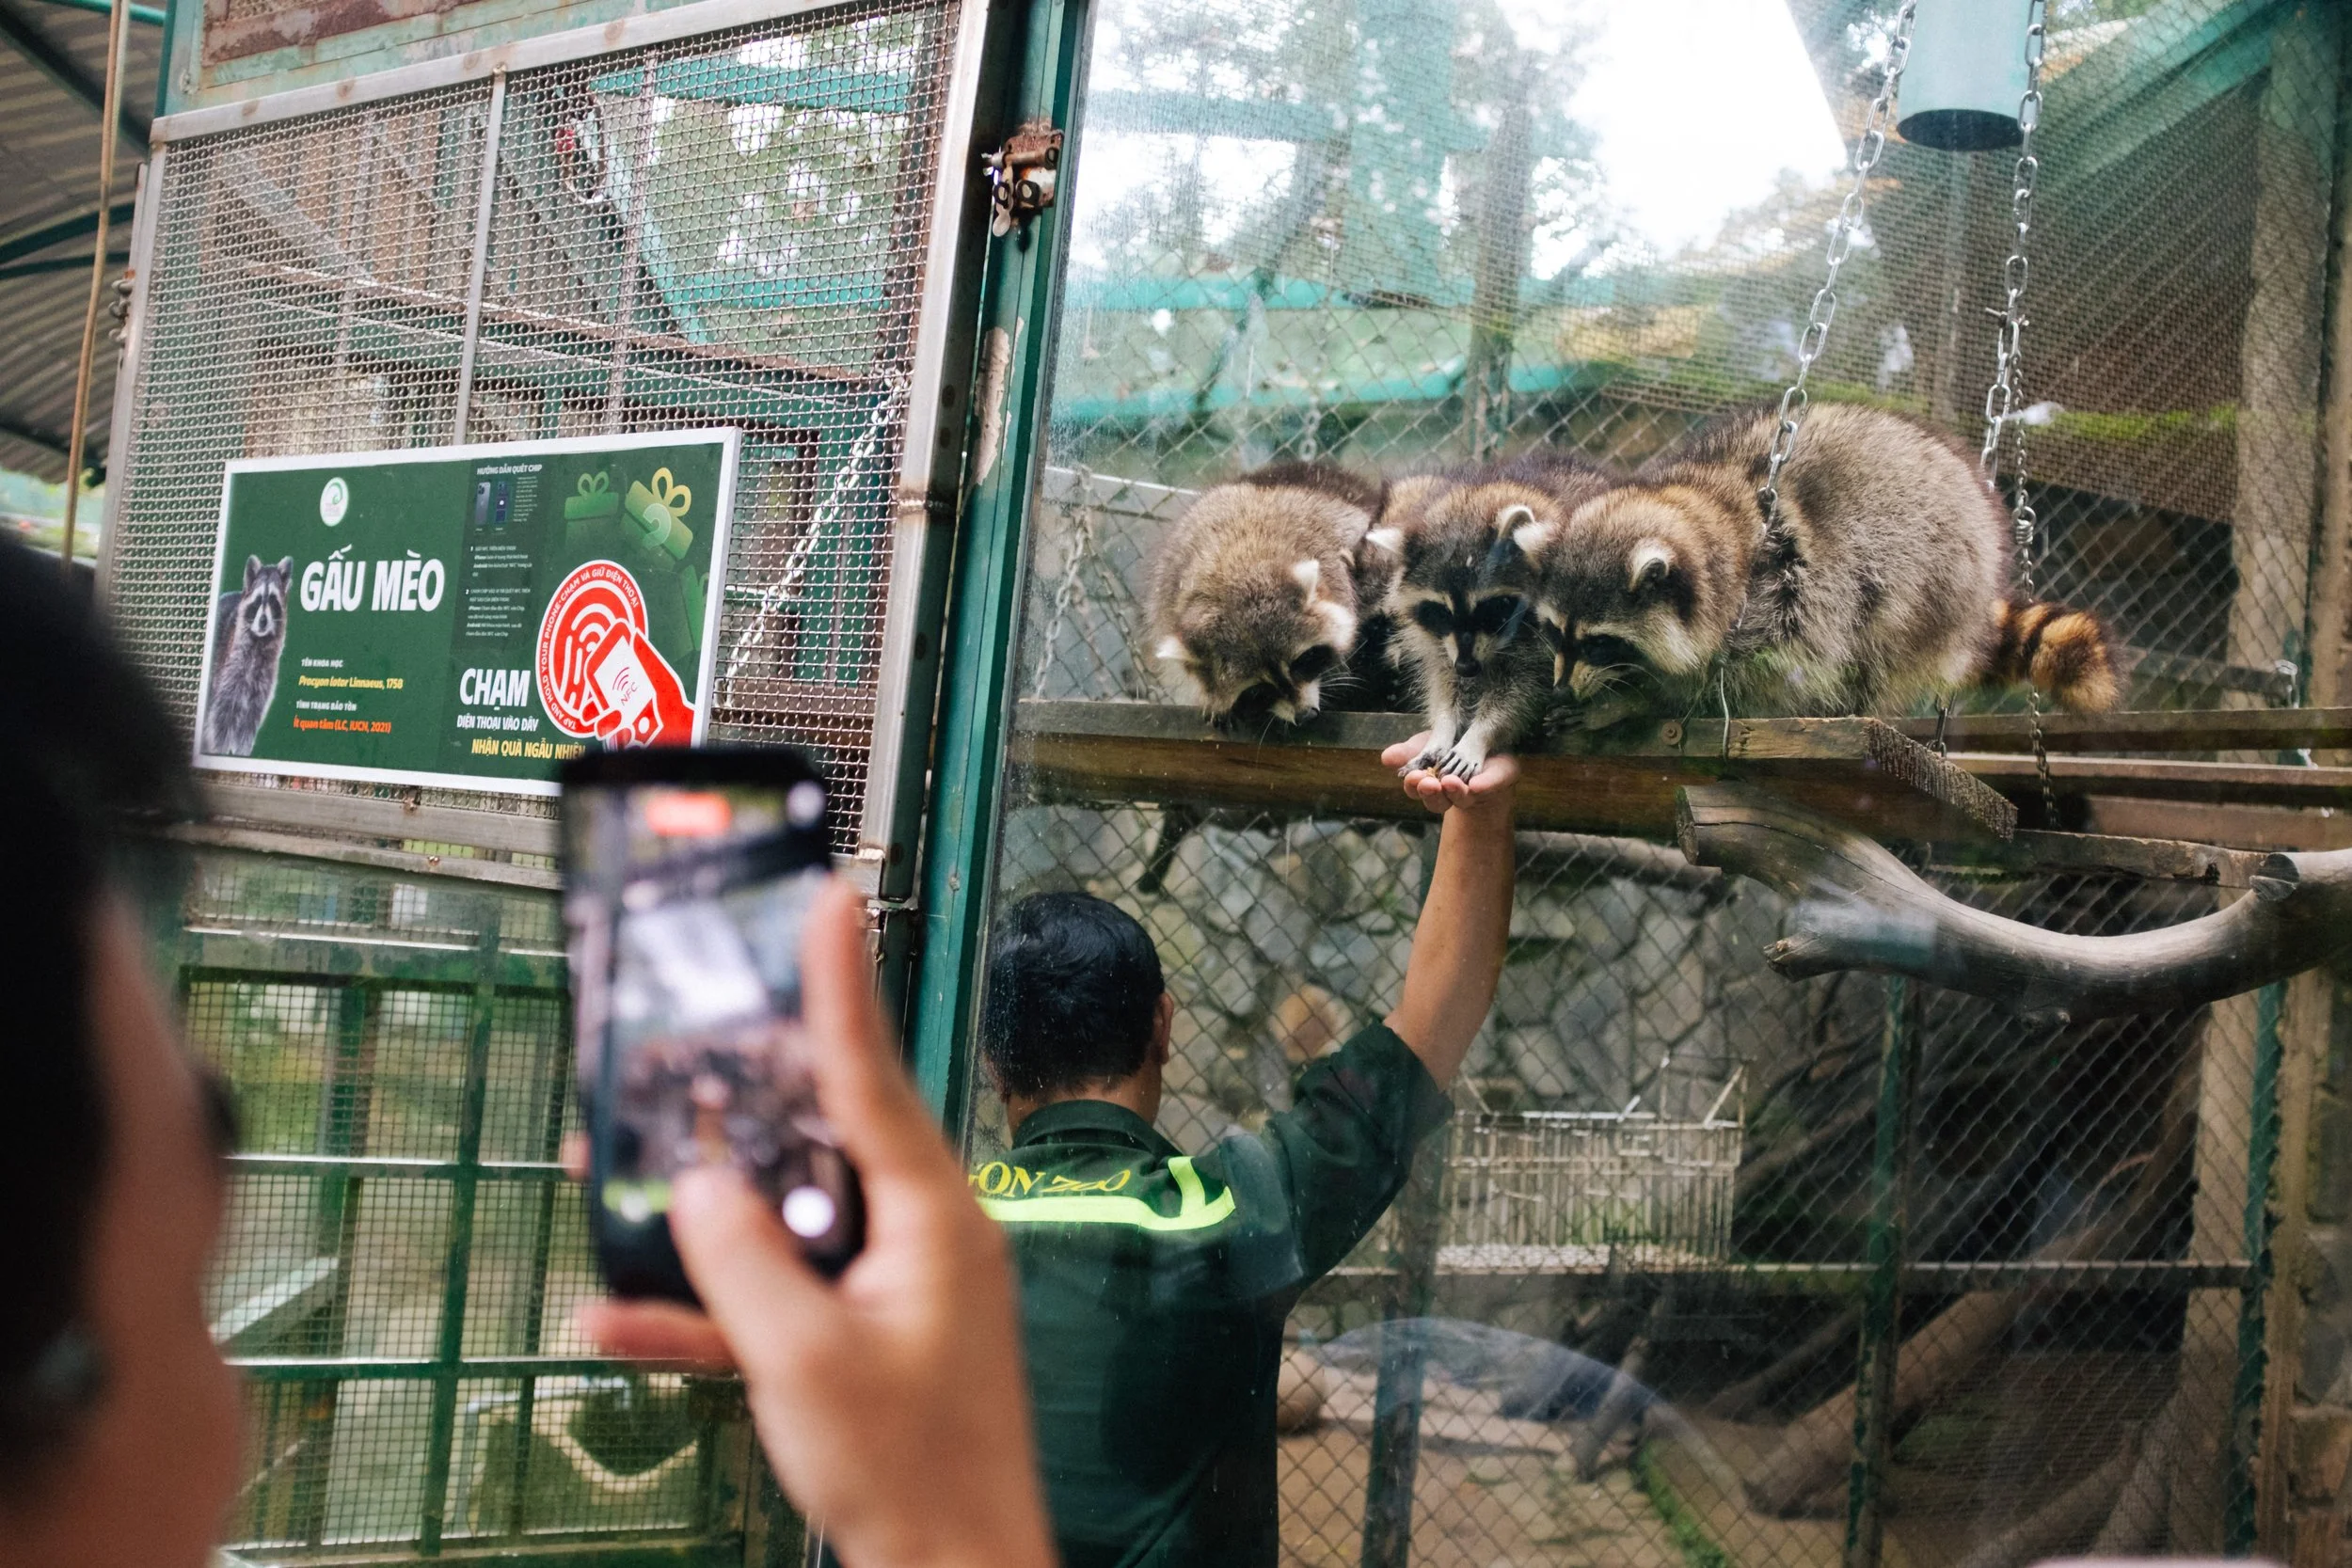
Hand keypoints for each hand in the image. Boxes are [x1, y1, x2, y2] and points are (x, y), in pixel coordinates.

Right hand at [580, 880, 1053, 1567]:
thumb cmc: (913, 1475)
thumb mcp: (804, 1361)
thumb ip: (740, 1265)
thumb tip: (697, 1189)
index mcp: (931, 1218)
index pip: (873, 1075)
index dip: (840, 984)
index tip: (829, 896)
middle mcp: (916, 1235)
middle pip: (812, 1142)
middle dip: (726, 1114)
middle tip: (667, 1054)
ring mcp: (888, 1289)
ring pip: (780, 1224)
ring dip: (697, 1225)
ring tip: (605, 1184)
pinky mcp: (858, 1341)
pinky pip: (773, 1302)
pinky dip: (706, 1311)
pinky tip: (617, 1324)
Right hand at [1381, 734, 1521, 817]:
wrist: (1485, 745)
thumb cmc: (1450, 746)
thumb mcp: (1425, 744)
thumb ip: (1408, 752)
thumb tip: (1386, 758)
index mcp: (1430, 785)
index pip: (1416, 790)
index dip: (1414, 786)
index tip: (1413, 776)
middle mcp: (1451, 794)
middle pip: (1437, 802)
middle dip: (1431, 793)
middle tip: (1428, 782)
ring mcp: (1475, 791)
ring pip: (1462, 799)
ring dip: (1454, 792)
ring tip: (1450, 782)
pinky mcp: (1498, 780)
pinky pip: (1492, 785)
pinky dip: (1484, 786)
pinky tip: (1477, 784)